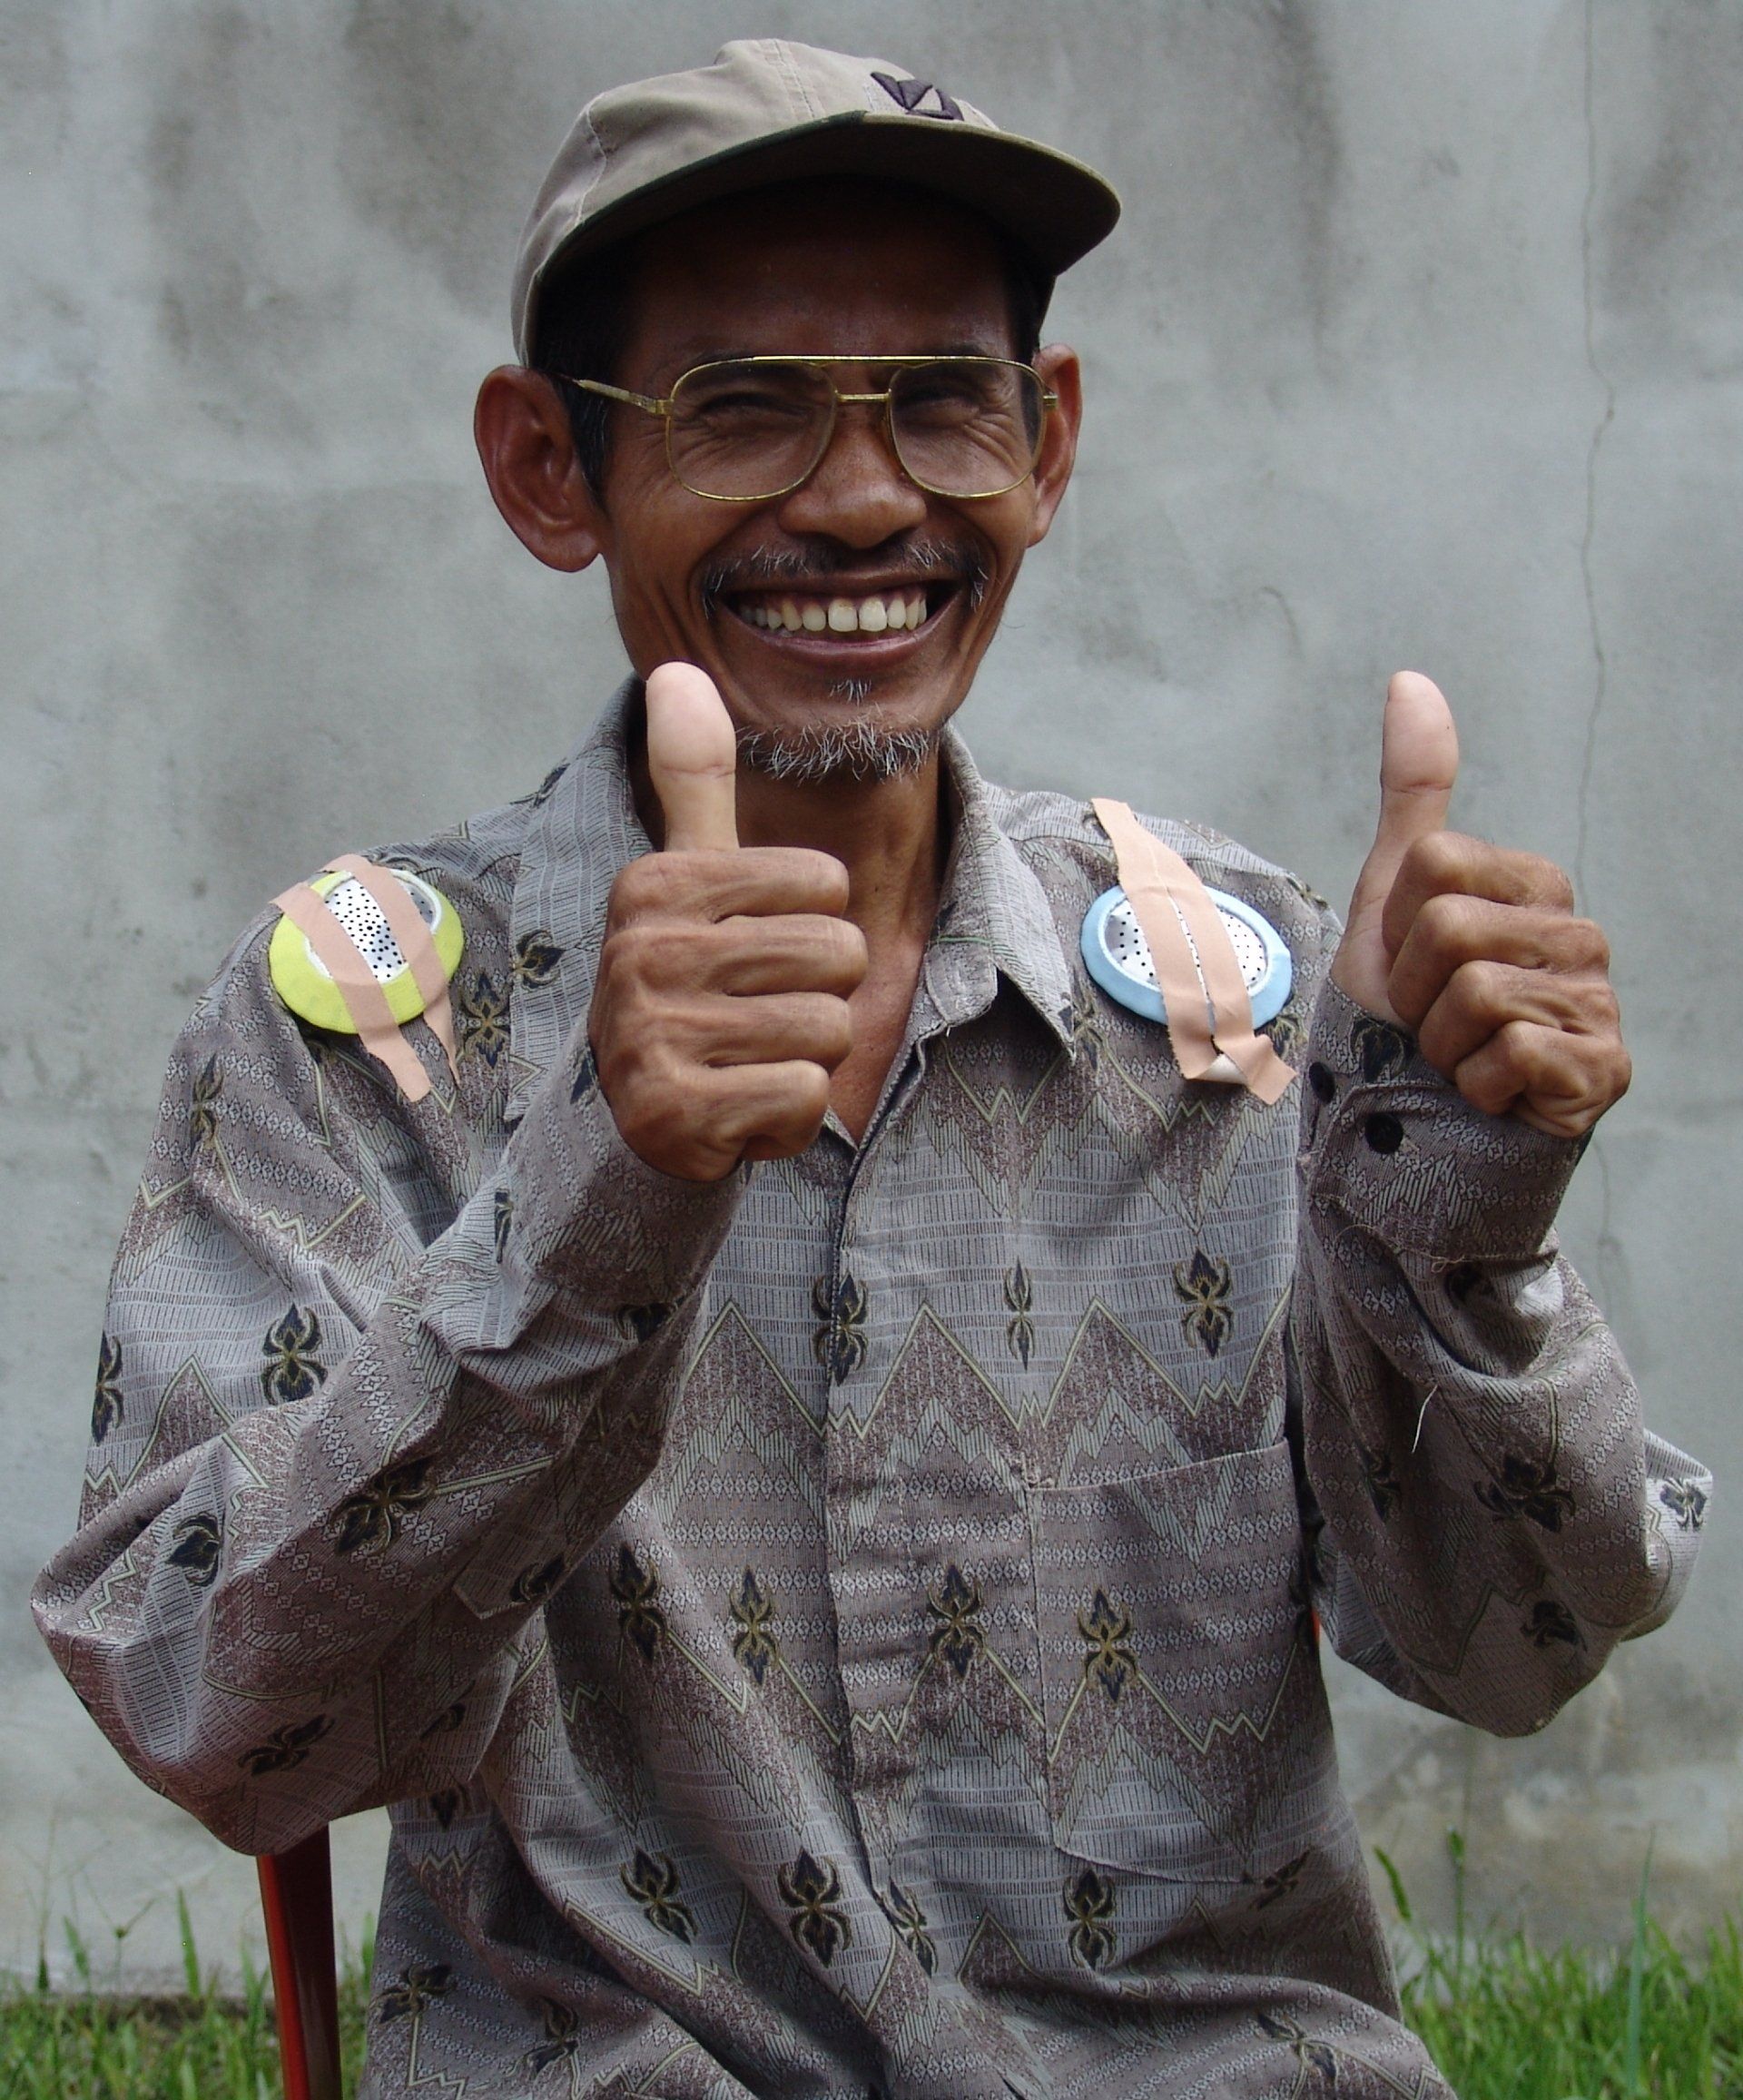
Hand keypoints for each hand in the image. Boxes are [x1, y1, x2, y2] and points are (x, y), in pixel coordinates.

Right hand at [588, 662, 866, 1179]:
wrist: (636, 1121)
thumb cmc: (688, 986)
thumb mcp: (691, 877)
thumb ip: (693, 777)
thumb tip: (675, 668)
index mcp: (655, 885)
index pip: (826, 884)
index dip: (816, 924)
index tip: (756, 953)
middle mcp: (641, 952)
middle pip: (839, 954)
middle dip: (822, 995)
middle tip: (760, 1016)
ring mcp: (651, 1036)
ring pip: (828, 1029)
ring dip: (807, 1058)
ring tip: (749, 1062)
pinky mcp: (672, 1114)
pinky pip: (803, 1096)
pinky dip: (788, 1116)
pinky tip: (740, 1112)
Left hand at [1330, 671, 1628, 1138]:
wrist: (1416, 1136)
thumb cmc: (1407, 1023)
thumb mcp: (1393, 898)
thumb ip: (1413, 791)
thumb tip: (1410, 678)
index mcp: (1533, 885)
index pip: (1430, 865)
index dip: (1393, 930)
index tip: (1412, 971)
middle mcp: (1579, 936)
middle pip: (1448, 927)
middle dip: (1414, 993)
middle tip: (1434, 1025)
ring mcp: (1599, 1004)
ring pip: (1475, 993)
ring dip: (1440, 1045)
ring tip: (1461, 1061)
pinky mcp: (1603, 1071)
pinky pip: (1509, 1055)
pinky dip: (1475, 1087)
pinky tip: (1491, 1097)